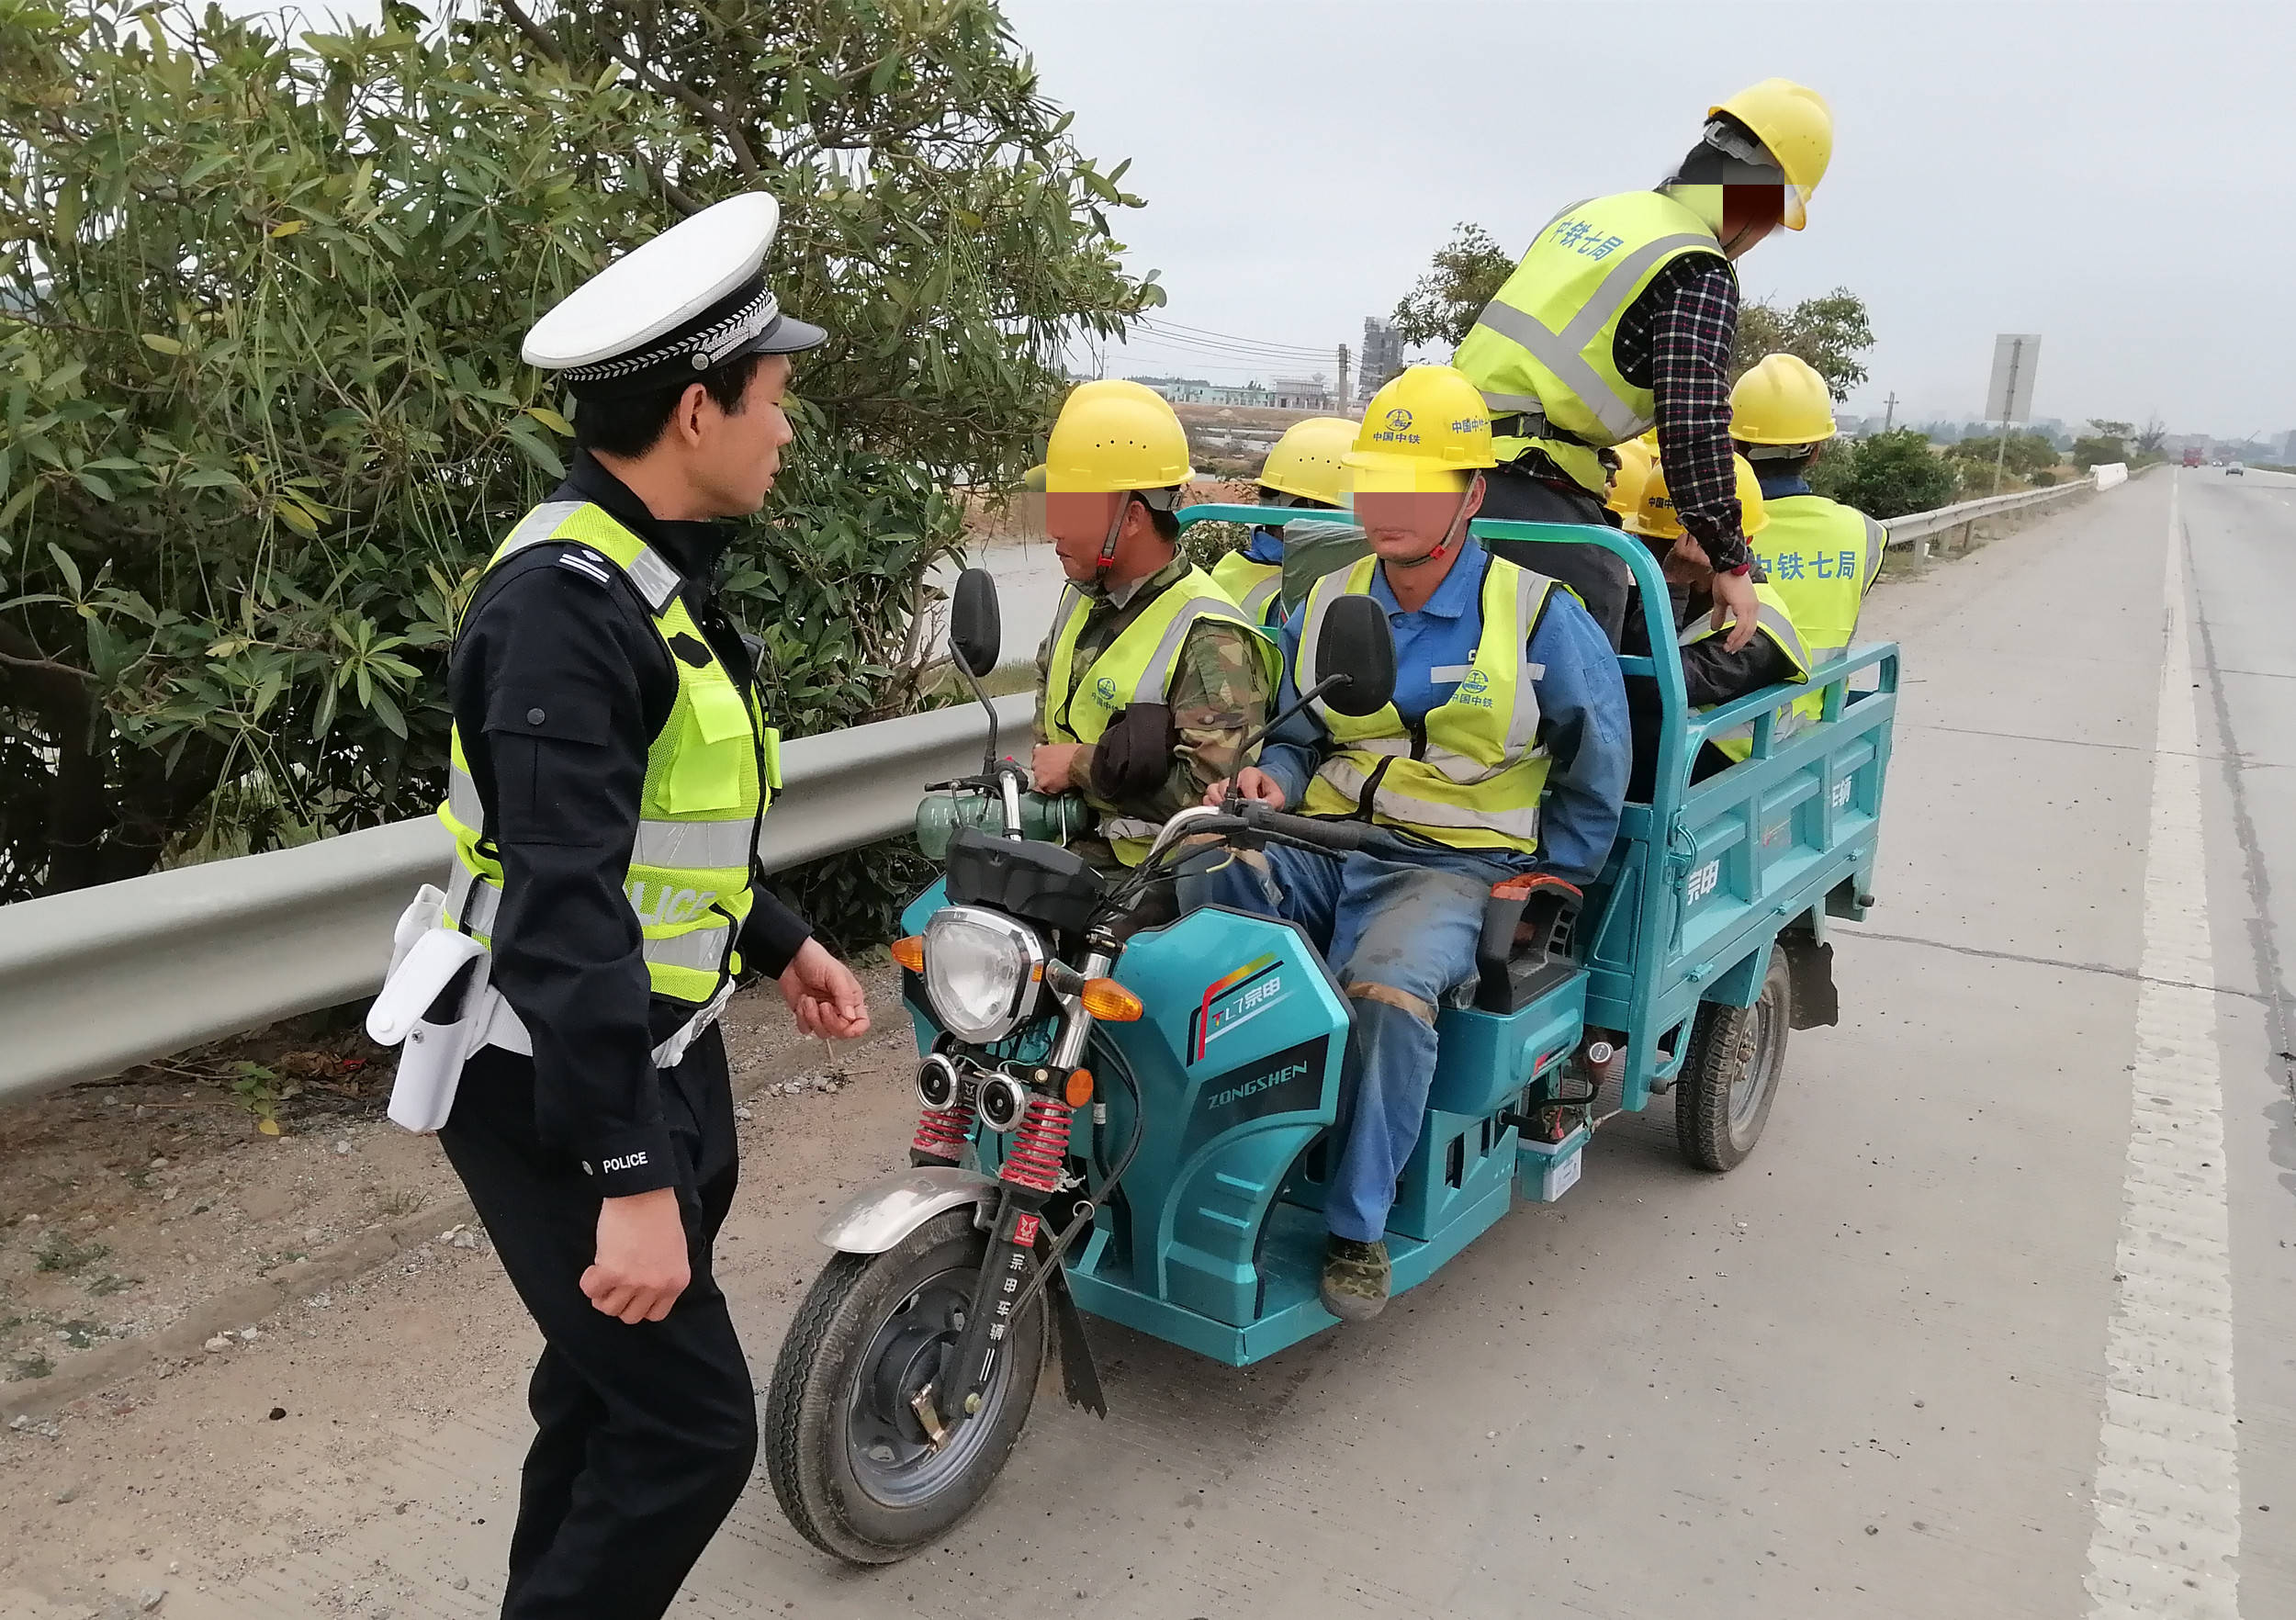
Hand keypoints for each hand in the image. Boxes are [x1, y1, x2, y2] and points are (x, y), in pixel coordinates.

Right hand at [582, 1188, 688, 1323]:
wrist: (643, 1193)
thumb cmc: (659, 1214)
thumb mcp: (675, 1251)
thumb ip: (664, 1274)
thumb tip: (646, 1290)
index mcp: (676, 1282)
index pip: (655, 1314)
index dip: (640, 1304)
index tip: (632, 1294)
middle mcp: (656, 1286)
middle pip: (630, 1316)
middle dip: (619, 1301)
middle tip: (614, 1283)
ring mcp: (634, 1281)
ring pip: (608, 1308)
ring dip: (602, 1294)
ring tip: (603, 1274)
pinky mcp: (611, 1272)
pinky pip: (591, 1291)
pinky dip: (589, 1283)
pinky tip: (594, 1268)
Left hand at [779, 937, 870, 1038]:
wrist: (791, 958)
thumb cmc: (816, 960)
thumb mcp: (835, 974)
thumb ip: (844, 996)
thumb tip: (851, 1017)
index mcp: (851, 998)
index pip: (861, 1023)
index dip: (855, 1029)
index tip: (844, 1023)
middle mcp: (838, 1008)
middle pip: (841, 1032)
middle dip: (829, 1021)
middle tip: (823, 1005)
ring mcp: (822, 1013)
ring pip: (823, 1032)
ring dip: (812, 1017)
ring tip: (809, 1000)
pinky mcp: (806, 1015)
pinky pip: (806, 1029)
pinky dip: (802, 1018)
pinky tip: (803, 1002)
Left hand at [1031, 742, 1087, 792]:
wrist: (1080, 762)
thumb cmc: (1075, 754)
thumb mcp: (1061, 747)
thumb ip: (1052, 753)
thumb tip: (1055, 758)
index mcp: (1038, 751)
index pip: (1036, 759)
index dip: (1044, 763)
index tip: (1049, 765)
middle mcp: (1036, 763)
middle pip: (1037, 770)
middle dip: (1045, 772)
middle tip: (1055, 773)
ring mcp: (1039, 774)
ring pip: (1040, 781)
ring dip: (1048, 781)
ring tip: (1059, 780)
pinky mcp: (1044, 785)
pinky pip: (1046, 790)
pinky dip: (1052, 789)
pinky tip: (1060, 785)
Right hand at [1203, 767, 1285, 809]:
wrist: (1264, 794)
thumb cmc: (1269, 793)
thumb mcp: (1277, 797)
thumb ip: (1272, 802)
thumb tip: (1261, 809)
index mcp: (1250, 774)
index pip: (1245, 782)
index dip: (1248, 795)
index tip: (1252, 805)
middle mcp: (1234, 778)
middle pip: (1224, 785)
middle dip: (1229, 799)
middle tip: (1237, 809)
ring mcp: (1224, 786)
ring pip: (1212, 790)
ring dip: (1217, 802)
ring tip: (1226, 811)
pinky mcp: (1217, 795)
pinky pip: (1207, 798)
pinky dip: (1210, 806)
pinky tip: (1219, 812)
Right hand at [1707, 566, 1759, 652]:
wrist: (1728, 566)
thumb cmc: (1725, 580)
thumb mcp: (1721, 600)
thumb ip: (1719, 615)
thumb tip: (1714, 628)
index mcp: (1750, 606)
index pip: (1749, 626)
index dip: (1741, 637)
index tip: (1732, 645)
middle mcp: (1753, 608)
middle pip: (1750, 631)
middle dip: (1740, 642)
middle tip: (1730, 650)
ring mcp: (1751, 607)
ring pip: (1747, 630)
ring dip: (1737, 641)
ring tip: (1728, 648)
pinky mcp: (1745, 607)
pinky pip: (1742, 626)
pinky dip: (1736, 635)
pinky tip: (1728, 640)